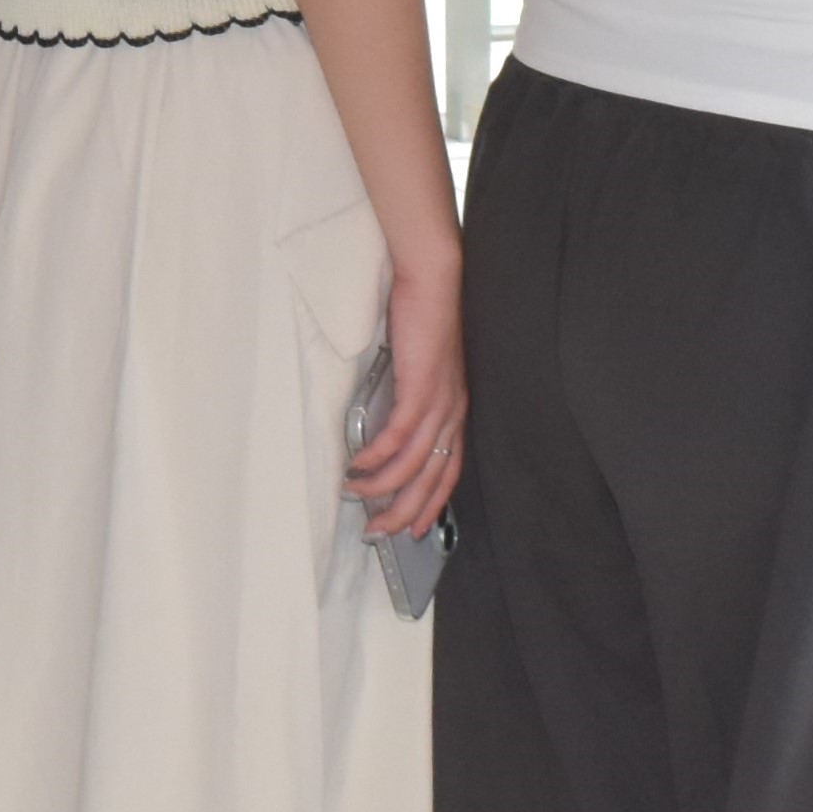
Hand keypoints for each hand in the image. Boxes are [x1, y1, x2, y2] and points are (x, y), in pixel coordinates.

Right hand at [346, 256, 466, 539]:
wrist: (434, 281)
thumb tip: (386, 422)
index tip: (411, 527)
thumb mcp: (422, 365)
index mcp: (456, 408)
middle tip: (378, 530)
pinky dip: (376, 457)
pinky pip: (398, 436)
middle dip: (404, 510)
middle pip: (432, 478)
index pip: (449, 469)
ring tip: (356, 496)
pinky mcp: (421, 389)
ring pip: (414, 464)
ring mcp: (439, 402)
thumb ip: (411, 394)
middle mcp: (453, 412)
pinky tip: (359, 466)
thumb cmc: (425, 317)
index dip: (431, 503)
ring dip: (382, 487)